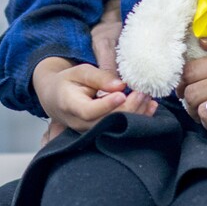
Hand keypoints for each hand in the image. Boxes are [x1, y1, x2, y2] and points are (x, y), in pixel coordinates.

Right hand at [40, 0, 150, 143]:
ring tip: (148, 97)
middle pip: (106, 122)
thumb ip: (99, 77)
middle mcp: (80, 124)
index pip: (89, 111)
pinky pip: (119, 128)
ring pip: (115, 128)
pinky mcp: (100, 133)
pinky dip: (137, 118)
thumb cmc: (68, 82)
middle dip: (128, 107)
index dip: (106, 105)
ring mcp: (90, 132)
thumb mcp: (80, 72)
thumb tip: (120, 85)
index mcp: (70, 105)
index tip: (122, 93)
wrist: (56, 98)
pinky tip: (150, 107)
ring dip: (135, 113)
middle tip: (142, 92)